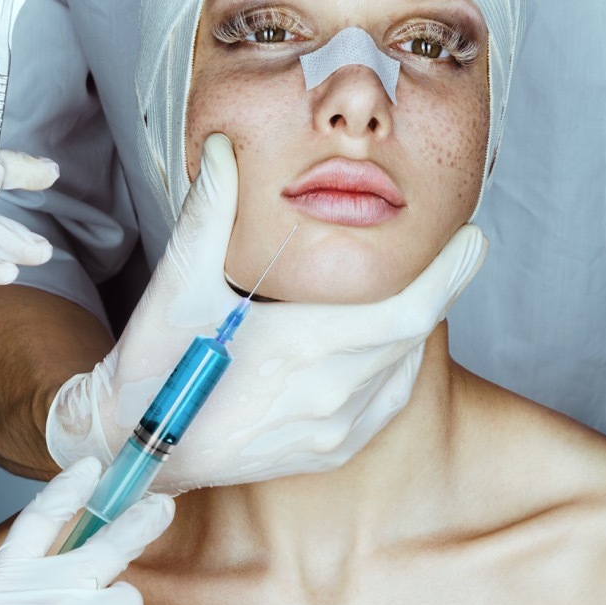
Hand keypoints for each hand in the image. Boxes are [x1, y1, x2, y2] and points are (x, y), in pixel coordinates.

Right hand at [0, 457, 170, 604]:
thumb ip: (28, 592)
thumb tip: (78, 565)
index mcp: (4, 589)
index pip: (37, 521)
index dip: (67, 490)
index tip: (90, 467)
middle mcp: (46, 595)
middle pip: (108, 542)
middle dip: (142, 520)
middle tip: (162, 506)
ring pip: (128, 604)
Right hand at [47, 133, 486, 490]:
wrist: (132, 443)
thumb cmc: (154, 362)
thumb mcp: (175, 285)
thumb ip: (209, 214)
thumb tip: (228, 149)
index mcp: (299, 350)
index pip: (406, 312)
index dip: (448, 275)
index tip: (473, 240)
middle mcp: (327, 399)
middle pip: (413, 337)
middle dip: (440, 289)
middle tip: (456, 251)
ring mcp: (331, 434)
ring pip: (404, 369)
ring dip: (417, 328)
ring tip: (421, 289)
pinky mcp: (328, 455)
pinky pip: (388, 404)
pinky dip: (399, 366)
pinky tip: (391, 344)